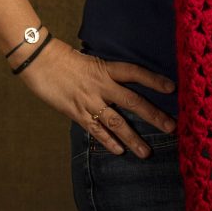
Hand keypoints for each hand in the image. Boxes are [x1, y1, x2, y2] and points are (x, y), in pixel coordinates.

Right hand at [16, 43, 175, 158]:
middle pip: (133, 101)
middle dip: (153, 116)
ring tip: (146, 152)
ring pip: (116, 121)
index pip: (135, 73)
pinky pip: (95, 129)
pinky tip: (119, 151)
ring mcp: (89, 100)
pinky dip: (108, 141)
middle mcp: (101, 85)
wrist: (38, 60)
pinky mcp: (76, 112)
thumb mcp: (89, 61)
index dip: (153, 80)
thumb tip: (120, 84)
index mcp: (105, 68)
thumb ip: (105, 74)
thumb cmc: (62, 58)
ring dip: (132, 138)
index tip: (172, 88)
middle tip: (171, 128)